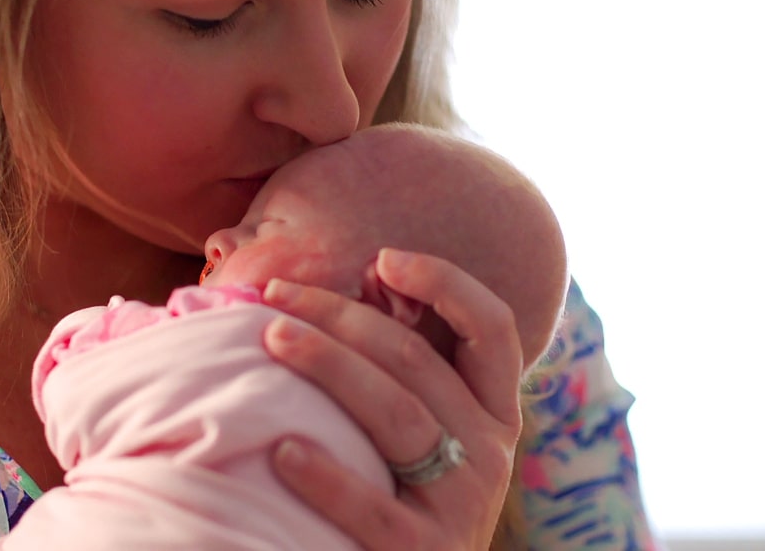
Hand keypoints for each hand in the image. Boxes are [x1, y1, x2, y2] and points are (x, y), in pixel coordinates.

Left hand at [261, 247, 524, 549]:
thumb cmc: (399, 497)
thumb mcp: (424, 435)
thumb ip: (399, 374)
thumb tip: (343, 289)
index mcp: (491, 413)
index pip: (492, 330)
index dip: (446, 283)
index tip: (384, 258)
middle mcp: (488, 451)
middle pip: (417, 360)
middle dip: (342, 315)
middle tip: (275, 293)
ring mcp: (461, 503)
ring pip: (397, 413)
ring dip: (330, 365)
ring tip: (271, 337)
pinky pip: (373, 507)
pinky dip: (327, 476)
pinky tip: (281, 450)